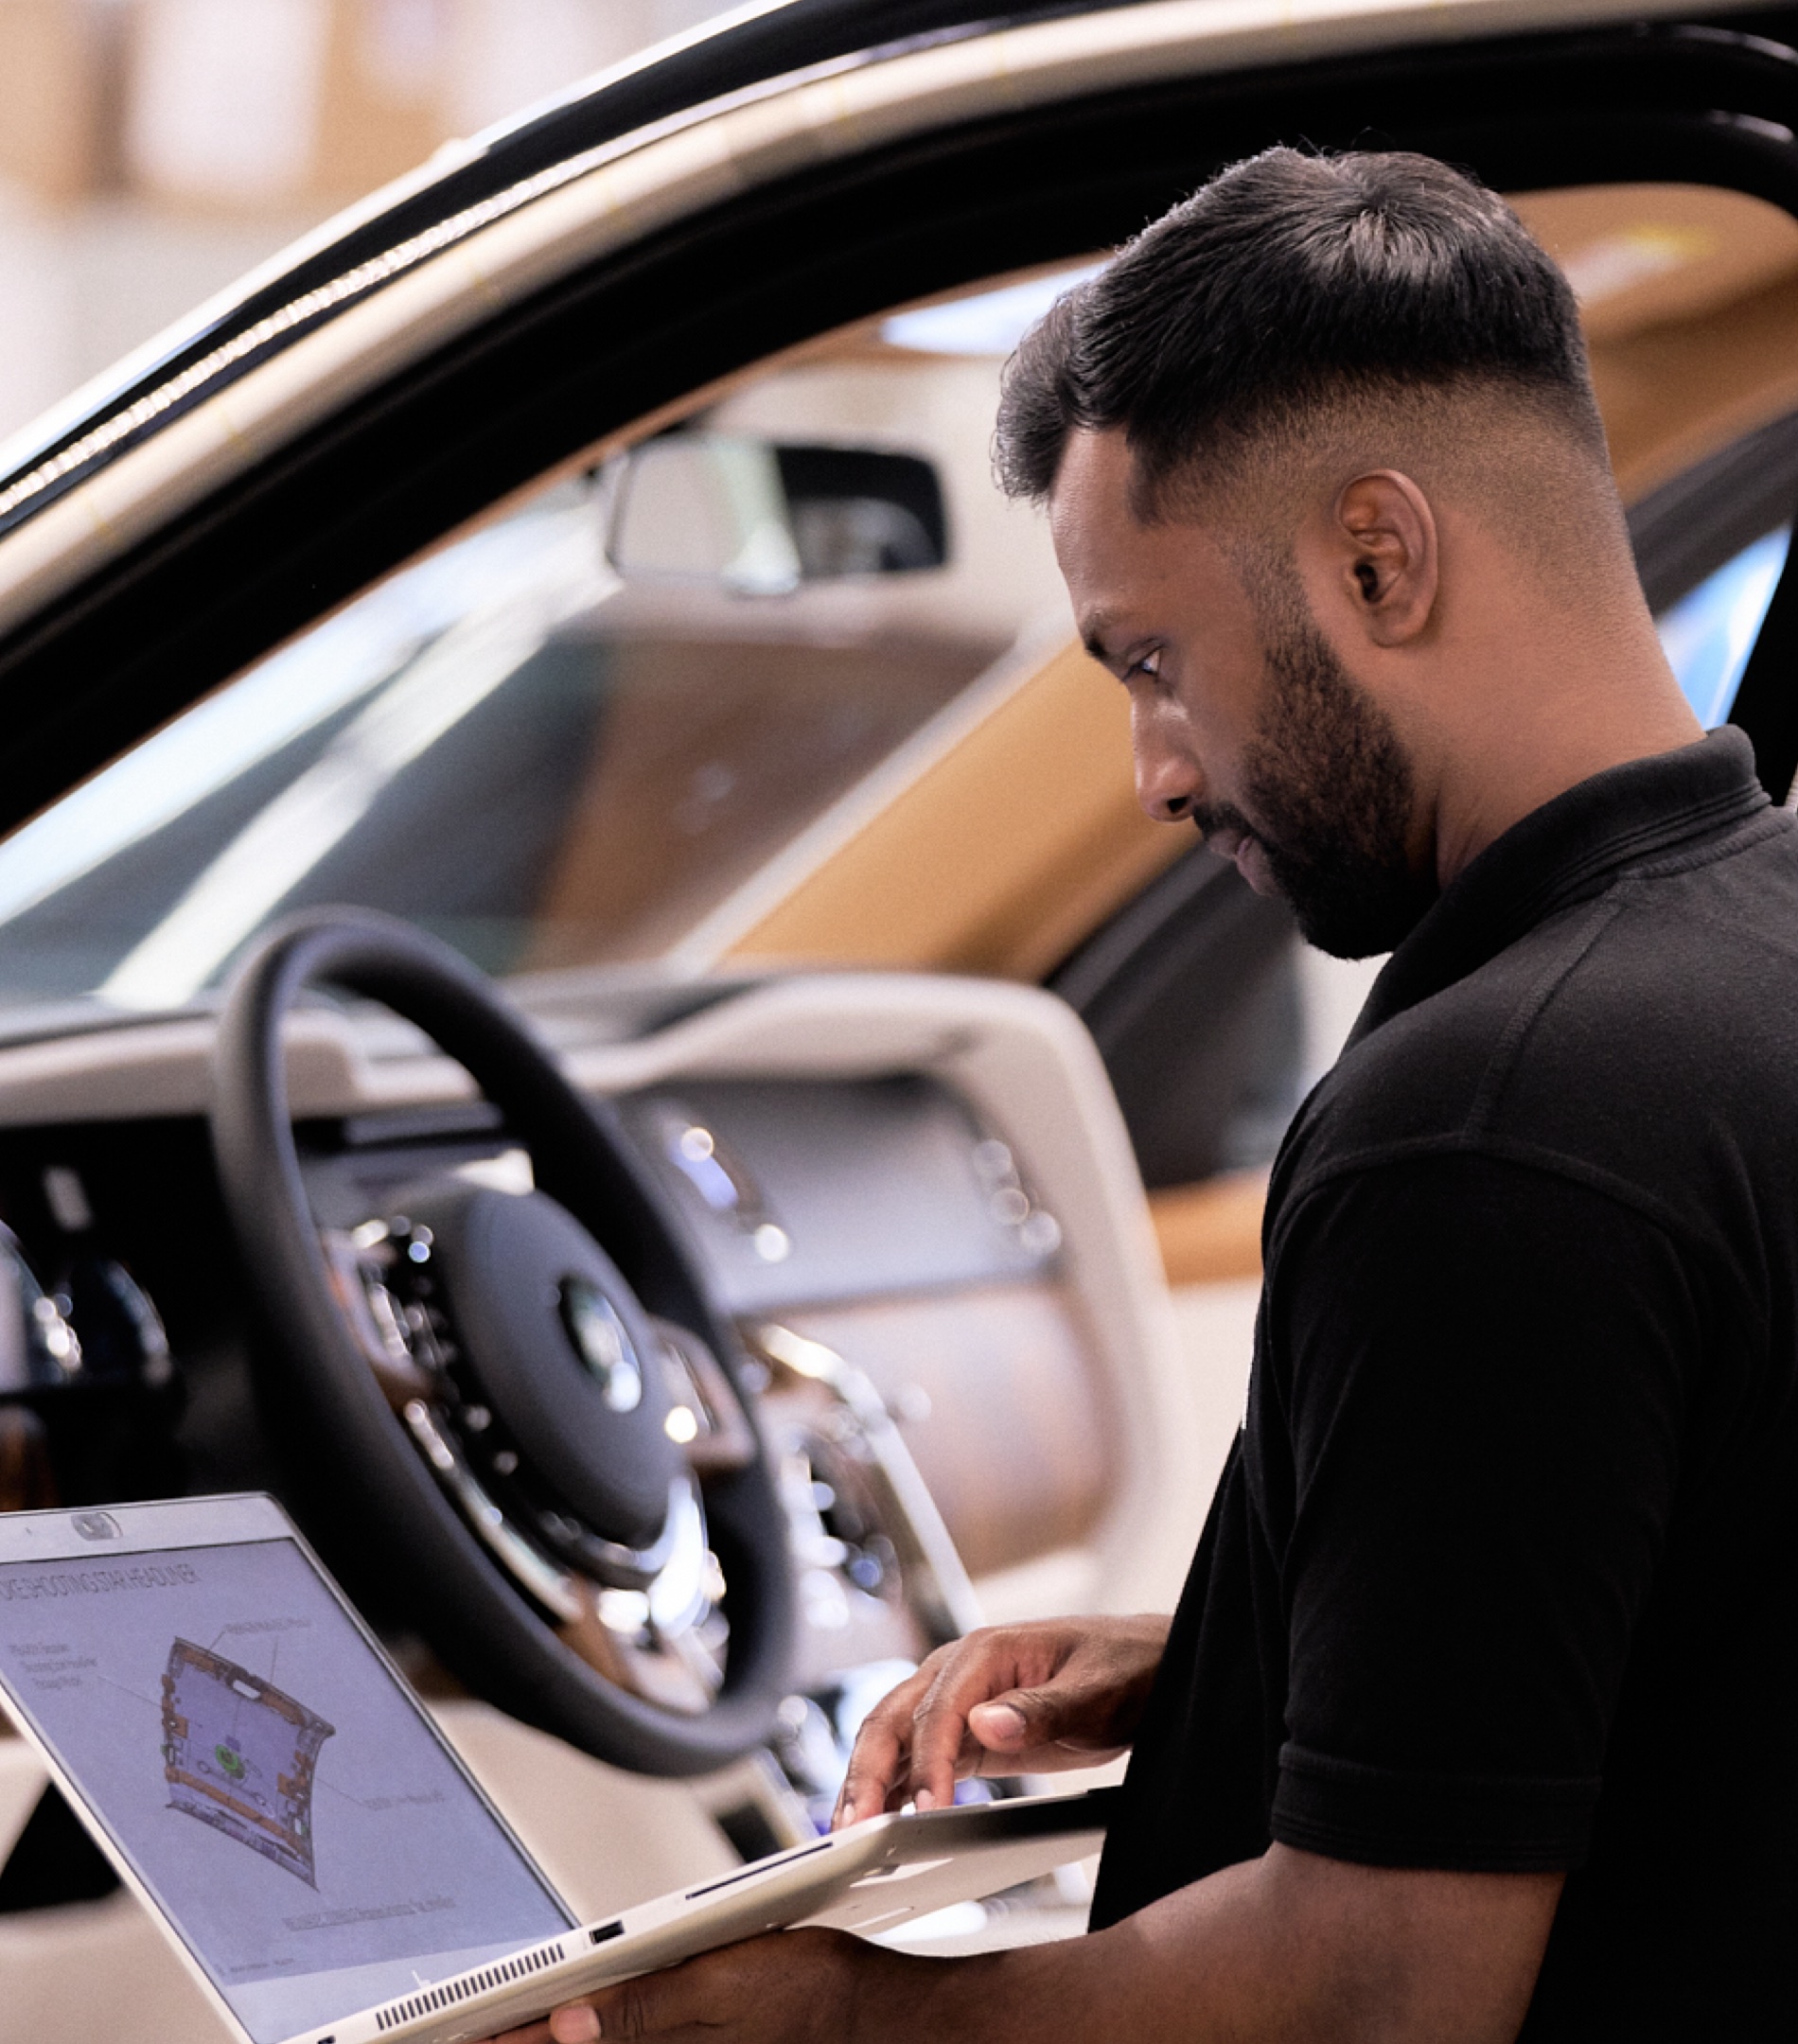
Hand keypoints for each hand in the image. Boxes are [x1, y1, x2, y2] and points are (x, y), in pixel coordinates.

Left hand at [482, 1929, 895, 2043]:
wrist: (877, 2023)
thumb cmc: (813, 1995)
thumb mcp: (722, 1986)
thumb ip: (641, 2007)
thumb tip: (567, 2019)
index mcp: (663, 2037)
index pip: (563, 2042)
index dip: (508, 2040)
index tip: (457, 2035)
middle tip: (473, 2034)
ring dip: (558, 2043)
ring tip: (511, 2034)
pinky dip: (603, 2039)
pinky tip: (585, 2031)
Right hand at [833, 1614, 1167, 1825]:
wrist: (1147, 1665)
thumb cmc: (1126, 1667)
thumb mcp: (1095, 1691)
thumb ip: (1041, 1709)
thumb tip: (985, 1723)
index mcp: (987, 1650)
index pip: (938, 1708)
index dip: (928, 1761)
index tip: (926, 1809)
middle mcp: (960, 1669)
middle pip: (893, 1718)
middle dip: (867, 1771)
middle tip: (854, 1827)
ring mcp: (958, 1699)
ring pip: (894, 1738)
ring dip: (868, 1782)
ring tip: (849, 1832)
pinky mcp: (968, 1731)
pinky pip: (917, 1756)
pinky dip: (894, 1786)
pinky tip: (879, 1818)